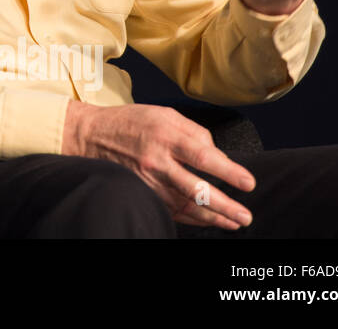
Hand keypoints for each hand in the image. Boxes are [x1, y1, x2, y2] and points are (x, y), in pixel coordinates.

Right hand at [63, 100, 255, 229]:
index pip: (203, 157)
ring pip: (184, 205)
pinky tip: (207, 220)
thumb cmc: (130, 122)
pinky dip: (191, 218)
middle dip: (224, 206)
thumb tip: (218, 155)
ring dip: (211, 217)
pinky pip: (169, 210)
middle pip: (195, 188)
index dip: (228, 172)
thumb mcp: (163, 113)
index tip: (247, 183)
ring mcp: (147, 180)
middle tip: (245, 215)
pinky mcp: (140, 192)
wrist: (90, 135)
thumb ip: (194, 131)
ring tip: (233, 222)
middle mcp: (156, 161)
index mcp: (165, 135)